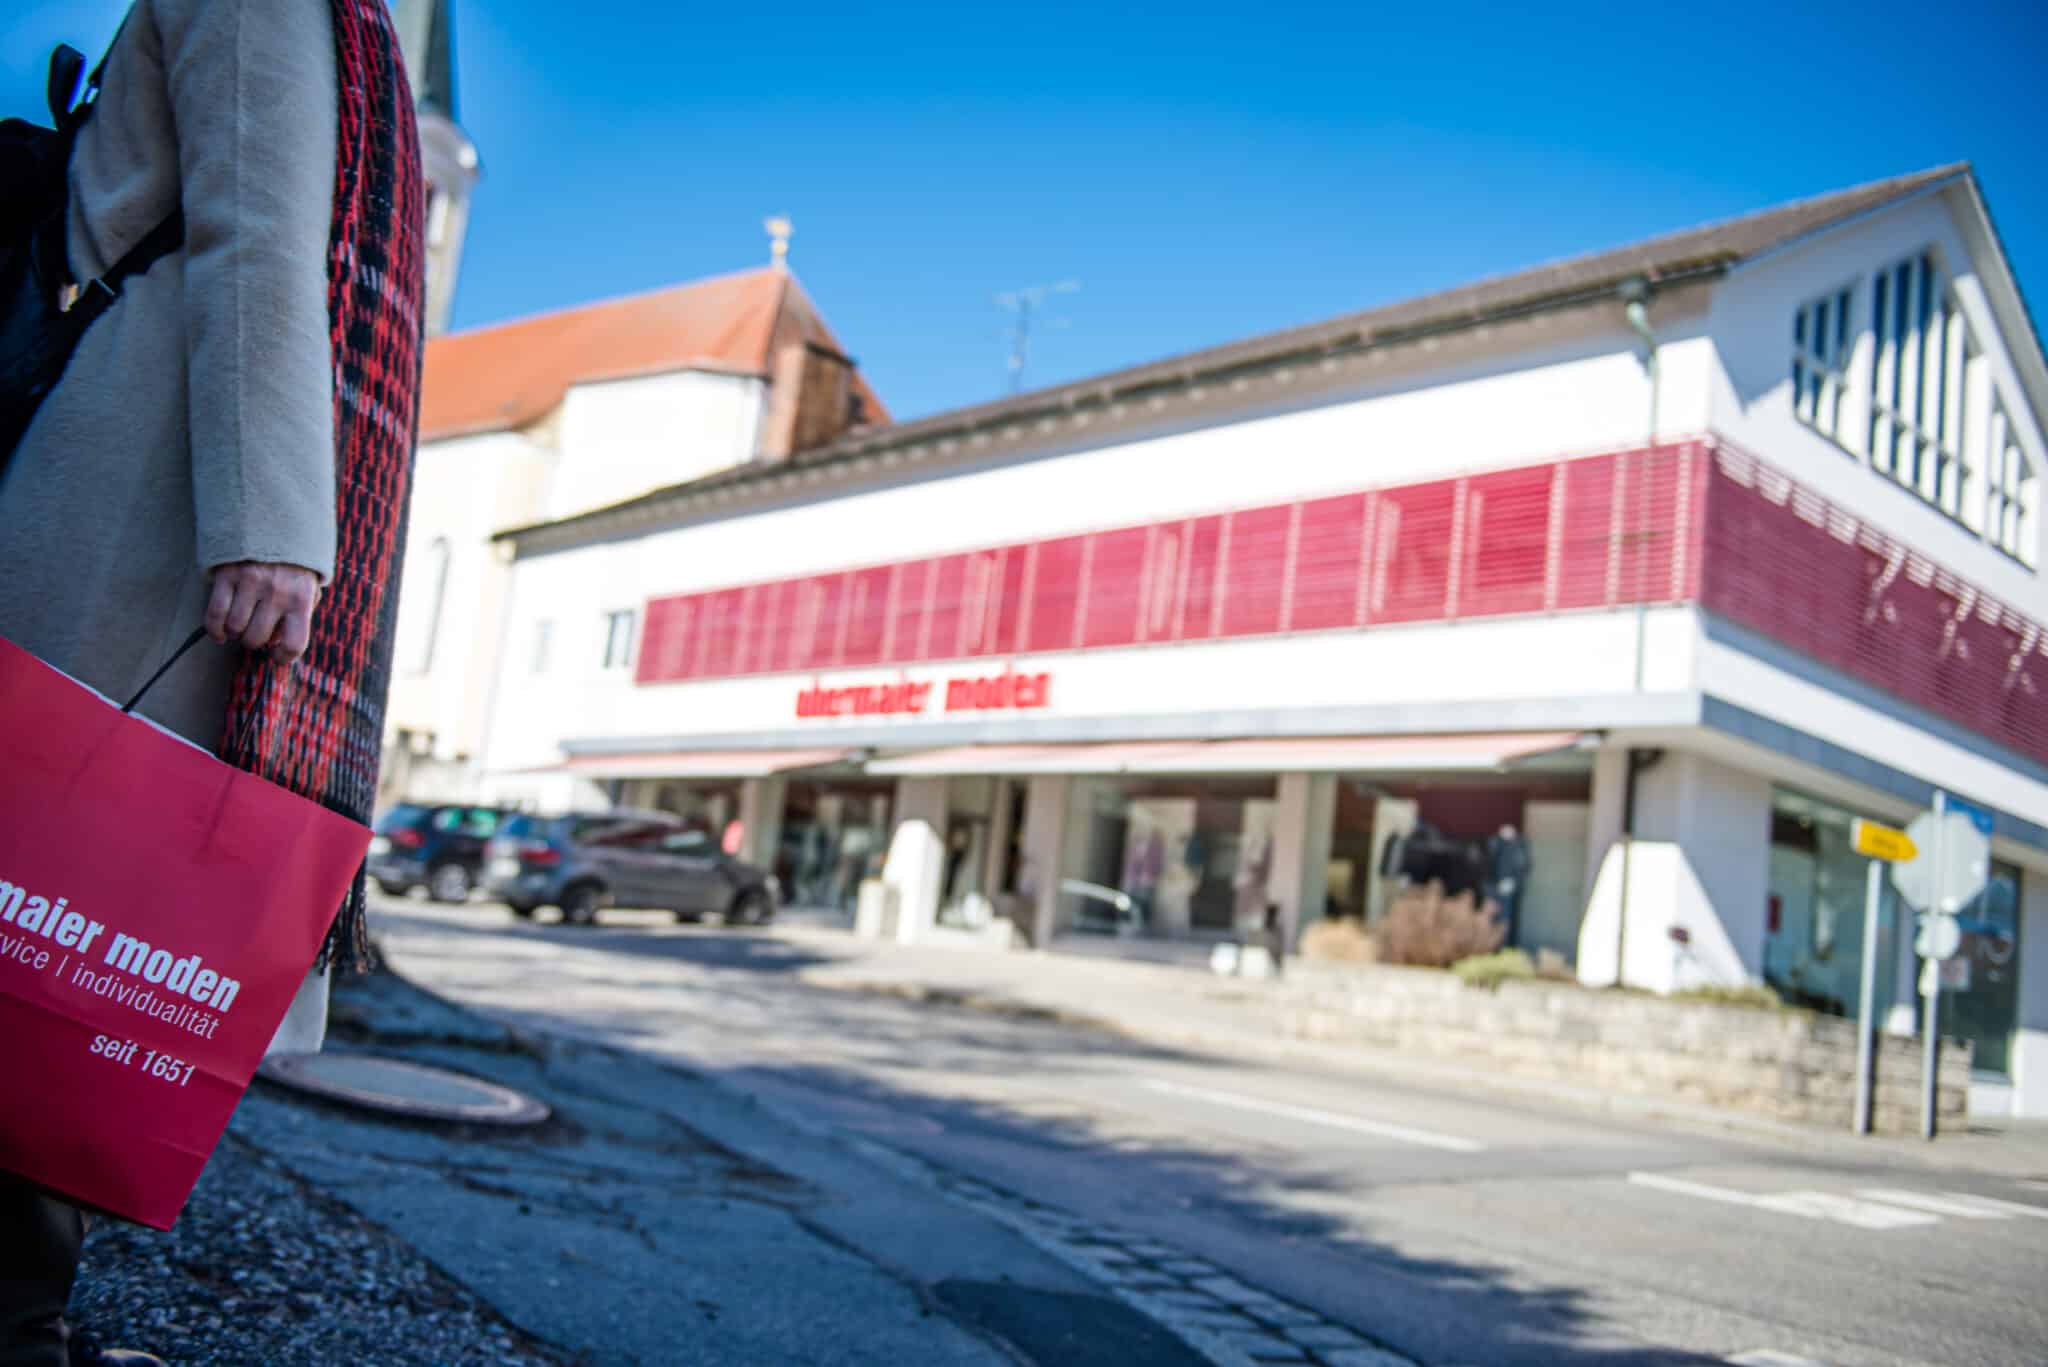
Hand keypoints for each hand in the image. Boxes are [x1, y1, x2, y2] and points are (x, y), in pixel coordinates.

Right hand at [206, 561, 321, 663]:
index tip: (276, 656)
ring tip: (241, 623)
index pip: (294, 644)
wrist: (275, 521)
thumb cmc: (293, 564)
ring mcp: (250, 583)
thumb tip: (276, 643)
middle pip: (256, 639)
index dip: (283, 658)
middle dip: (254, 641)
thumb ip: (299, 616)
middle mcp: (276, 593)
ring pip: (234, 629)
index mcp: (301, 598)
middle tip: (255, 631)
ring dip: (234, 632)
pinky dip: (215, 629)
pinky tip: (220, 632)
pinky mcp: (226, 575)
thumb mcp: (308, 588)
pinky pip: (214, 614)